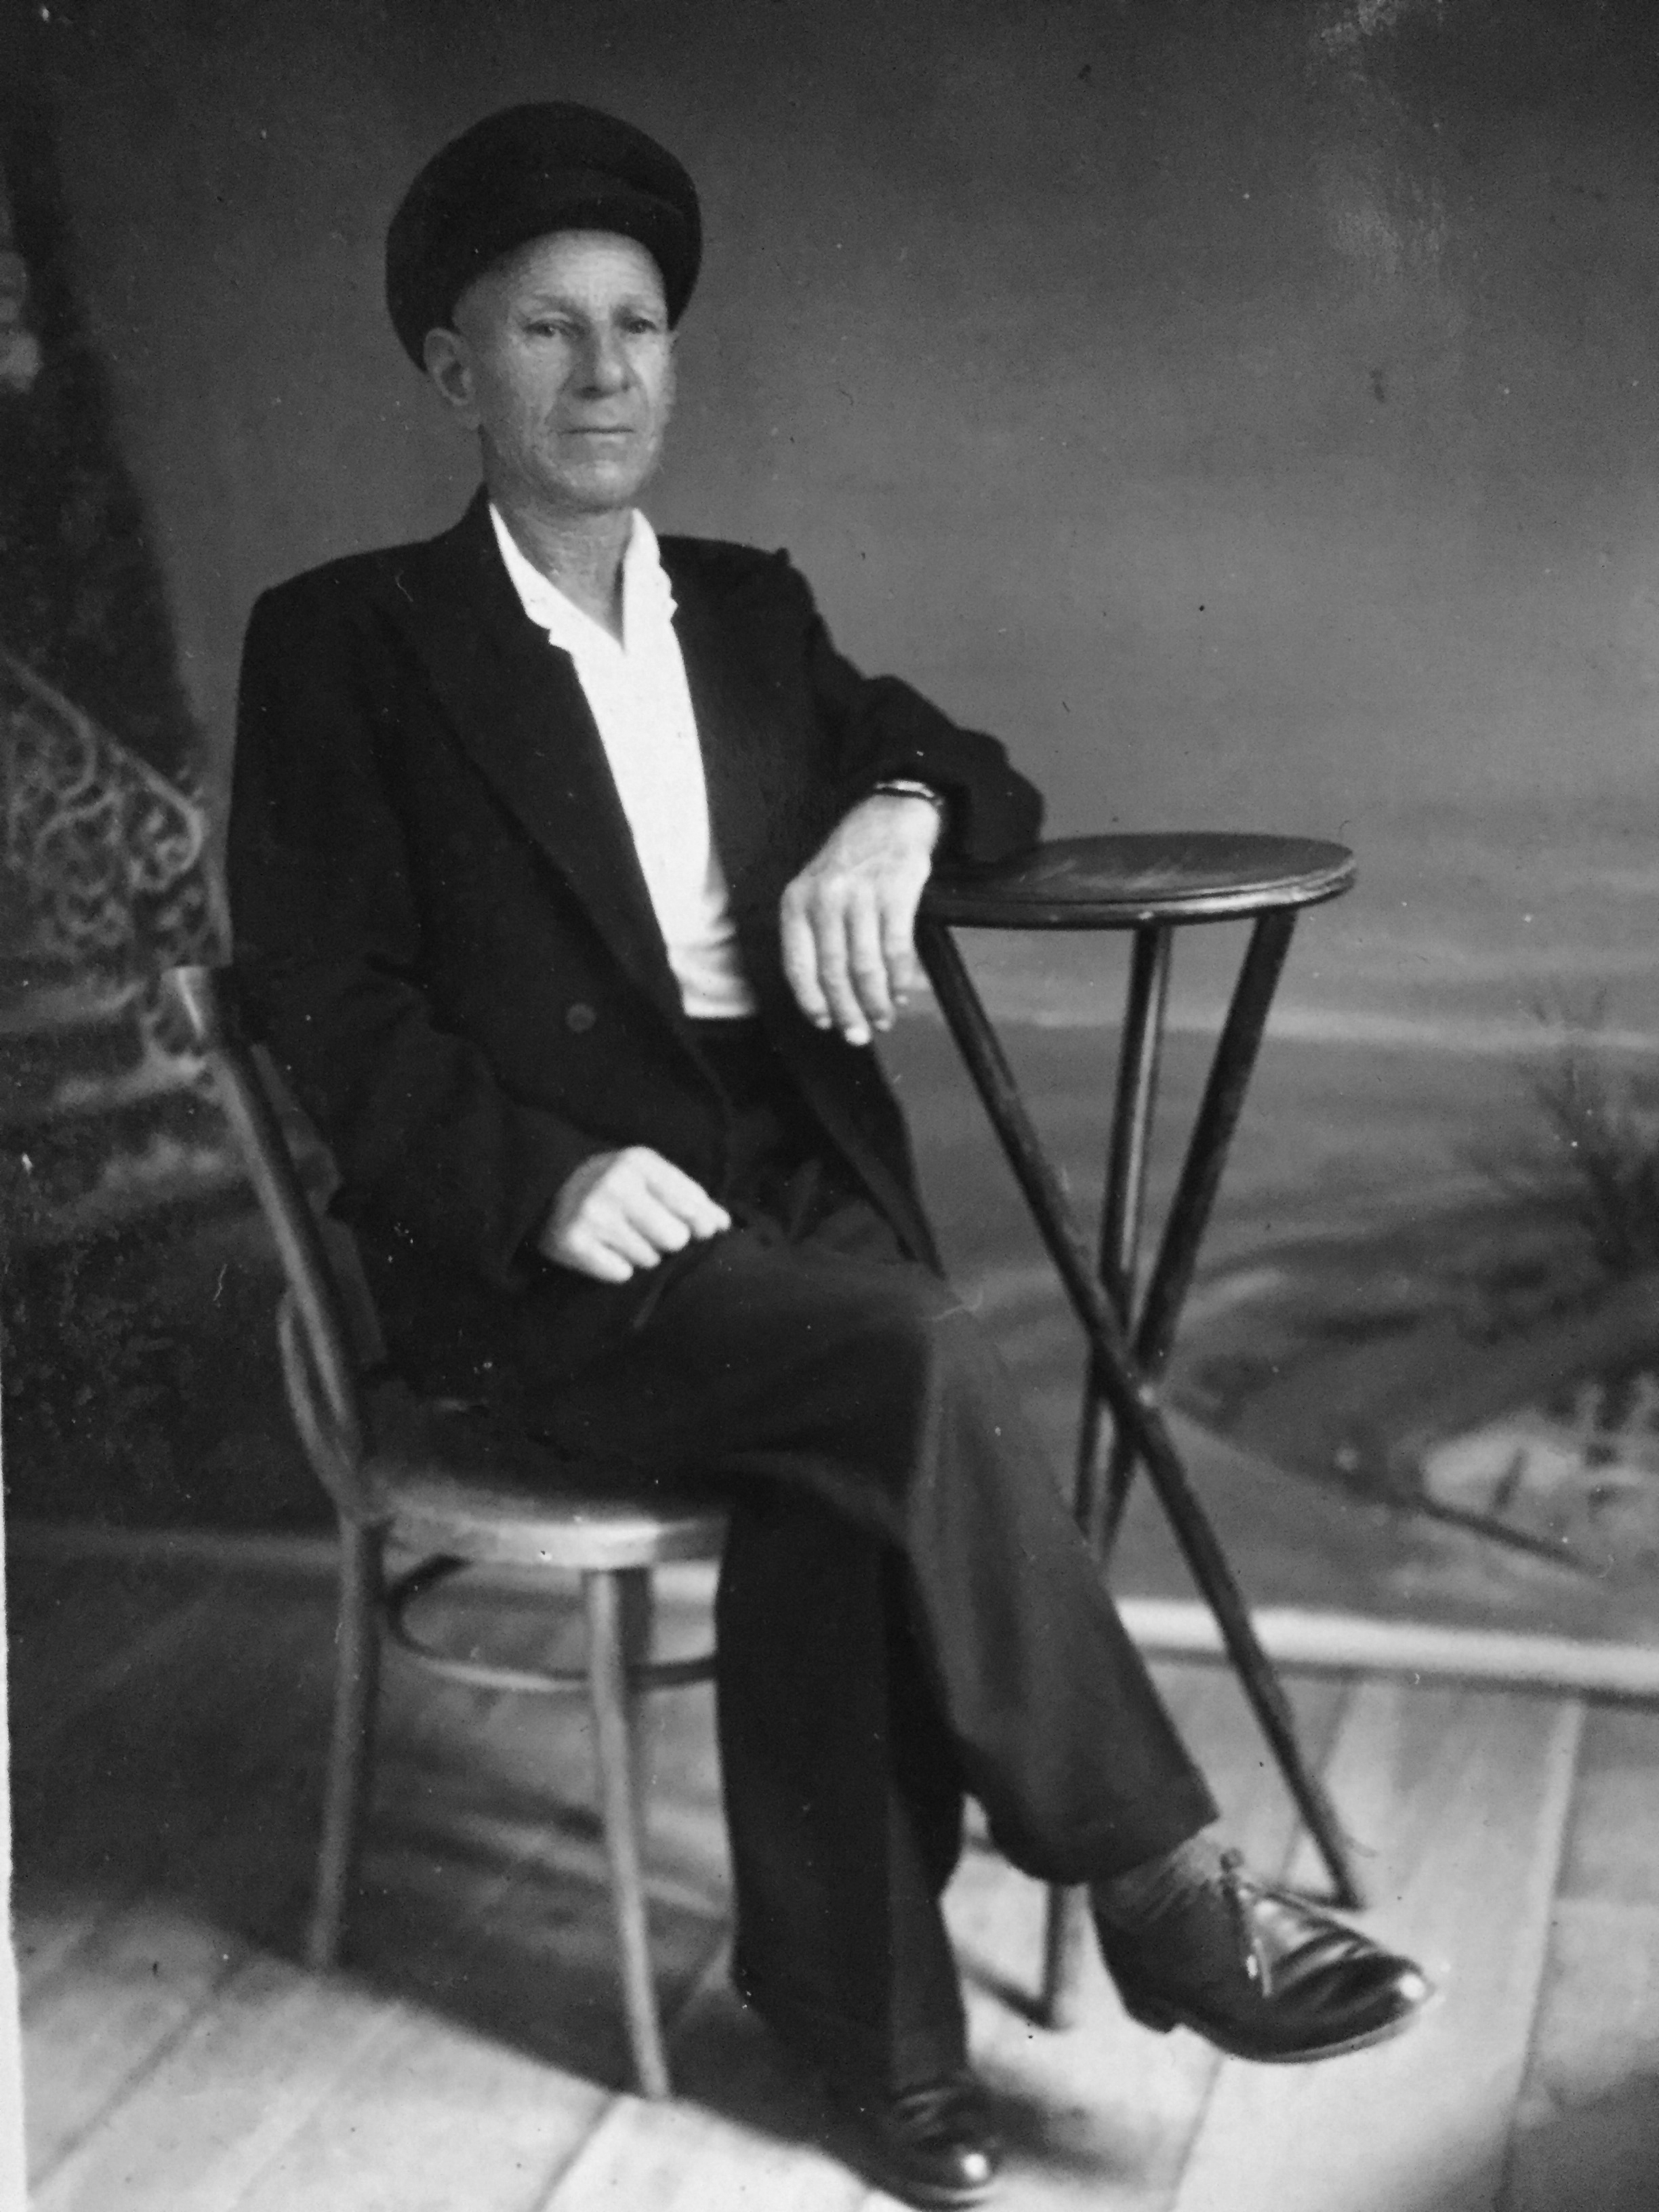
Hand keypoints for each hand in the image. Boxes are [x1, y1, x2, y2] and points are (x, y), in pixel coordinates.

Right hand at [538, 1147, 730, 1282]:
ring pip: (648, 1259)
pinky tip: (604, 1251)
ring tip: (621, 1238)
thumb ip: (689, 1197)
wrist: (547, 1190)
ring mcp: (592, 1214)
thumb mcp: (649, 1176)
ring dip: (641, 1255)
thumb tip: (723, 1225)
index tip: (698, 1231)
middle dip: (667, 1241)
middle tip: (648, 1232)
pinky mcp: (573, 1243)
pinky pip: (621, 1274)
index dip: (701, 1225)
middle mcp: (615, 1184)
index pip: (692, 1204)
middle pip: (675, 1238)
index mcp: (639, 1162)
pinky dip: (617, 1269)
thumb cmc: (613, 1185)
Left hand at [779, 793, 941, 1045]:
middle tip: (858, 1035)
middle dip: (847, 1011)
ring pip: (865, 965)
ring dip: (876, 1001)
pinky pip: (896, 948)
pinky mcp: (896, 891)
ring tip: (883, 1019)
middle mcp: (824, 899)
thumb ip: (814, 933)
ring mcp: (861, 895)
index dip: (812, 1000)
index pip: (798, 964)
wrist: (889, 813)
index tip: (825, 1023)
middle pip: (833, 971)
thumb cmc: (851, 860)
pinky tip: (903, 993)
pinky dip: (900, 978)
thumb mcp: (816, 888)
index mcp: (797, 901)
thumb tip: (826, 994)